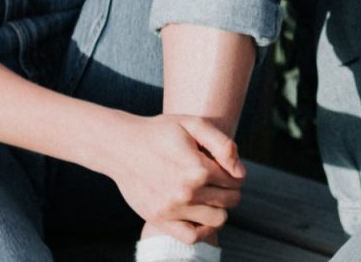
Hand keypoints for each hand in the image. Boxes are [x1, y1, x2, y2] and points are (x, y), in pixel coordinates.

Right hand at [93, 113, 245, 242]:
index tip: (223, 168)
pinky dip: (203, 230)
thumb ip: (223, 144)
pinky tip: (201, 217)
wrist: (120, 145)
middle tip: (219, 182)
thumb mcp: (193, 124)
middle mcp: (187, 192)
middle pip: (230, 200)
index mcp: (198, 168)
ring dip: (220, 209)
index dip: (234, 173)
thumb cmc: (159, 132)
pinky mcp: (160, 219)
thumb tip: (240, 173)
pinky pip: (192, 237)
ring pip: (218, 219)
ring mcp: (173, 209)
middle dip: (230, 190)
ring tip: (211, 198)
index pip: (236, 180)